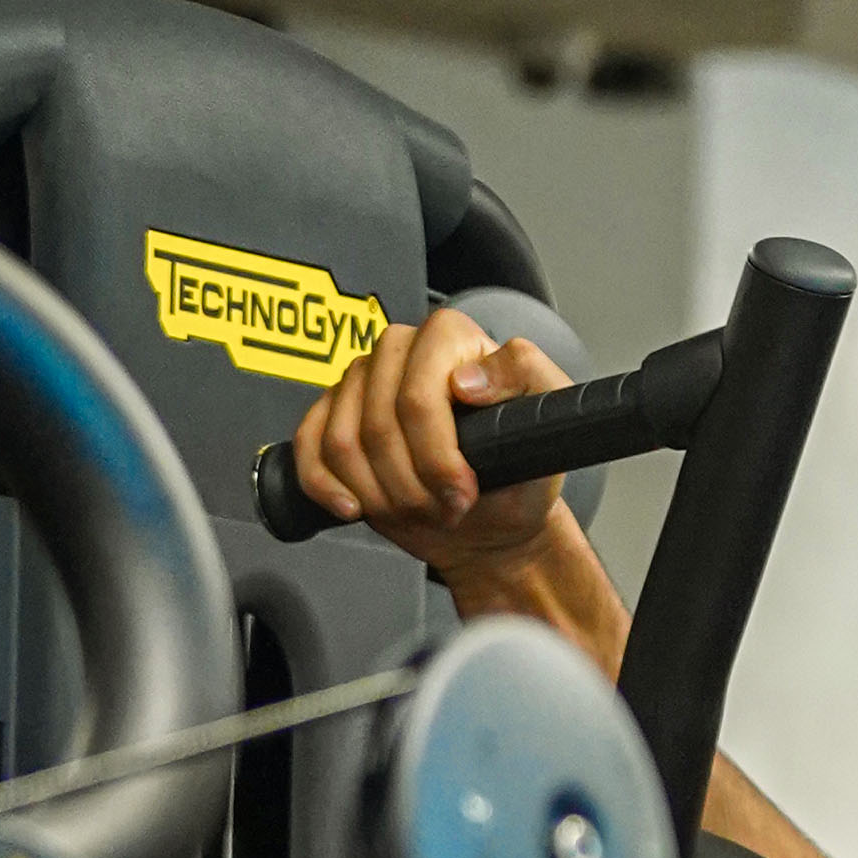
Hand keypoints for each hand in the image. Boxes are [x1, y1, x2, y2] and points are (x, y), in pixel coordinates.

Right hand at [281, 306, 623, 650]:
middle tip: (447, 507)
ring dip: (380, 493)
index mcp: (449, 338)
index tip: (462, 490)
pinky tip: (356, 505)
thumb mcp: (549, 424)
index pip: (418, 394)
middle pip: (377, 423)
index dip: (437, 454)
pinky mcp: (330, 417)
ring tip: (419, 509)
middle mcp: (399, 351)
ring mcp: (359, 382)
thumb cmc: (519, 474)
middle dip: (412, 482)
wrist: (493, 519)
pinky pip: (308, 447)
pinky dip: (326, 485)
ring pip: (342, 441)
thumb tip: (467, 378)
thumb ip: (526, 379)